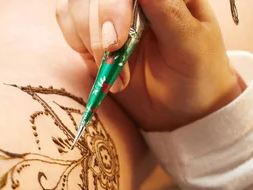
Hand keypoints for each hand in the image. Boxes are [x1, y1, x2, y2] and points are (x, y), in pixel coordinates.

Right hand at [56, 0, 243, 130]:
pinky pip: (66, 20)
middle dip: (97, 25)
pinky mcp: (92, 31)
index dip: (113, 6)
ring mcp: (111, 12)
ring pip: (74, 4)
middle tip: (113, 54)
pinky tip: (99, 63)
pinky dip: (76, 43)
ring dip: (87, 38)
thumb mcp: (190, 42)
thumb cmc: (196, 73)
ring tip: (112, 68)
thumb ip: (168, 11)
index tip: (116, 42)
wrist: (181, 107)